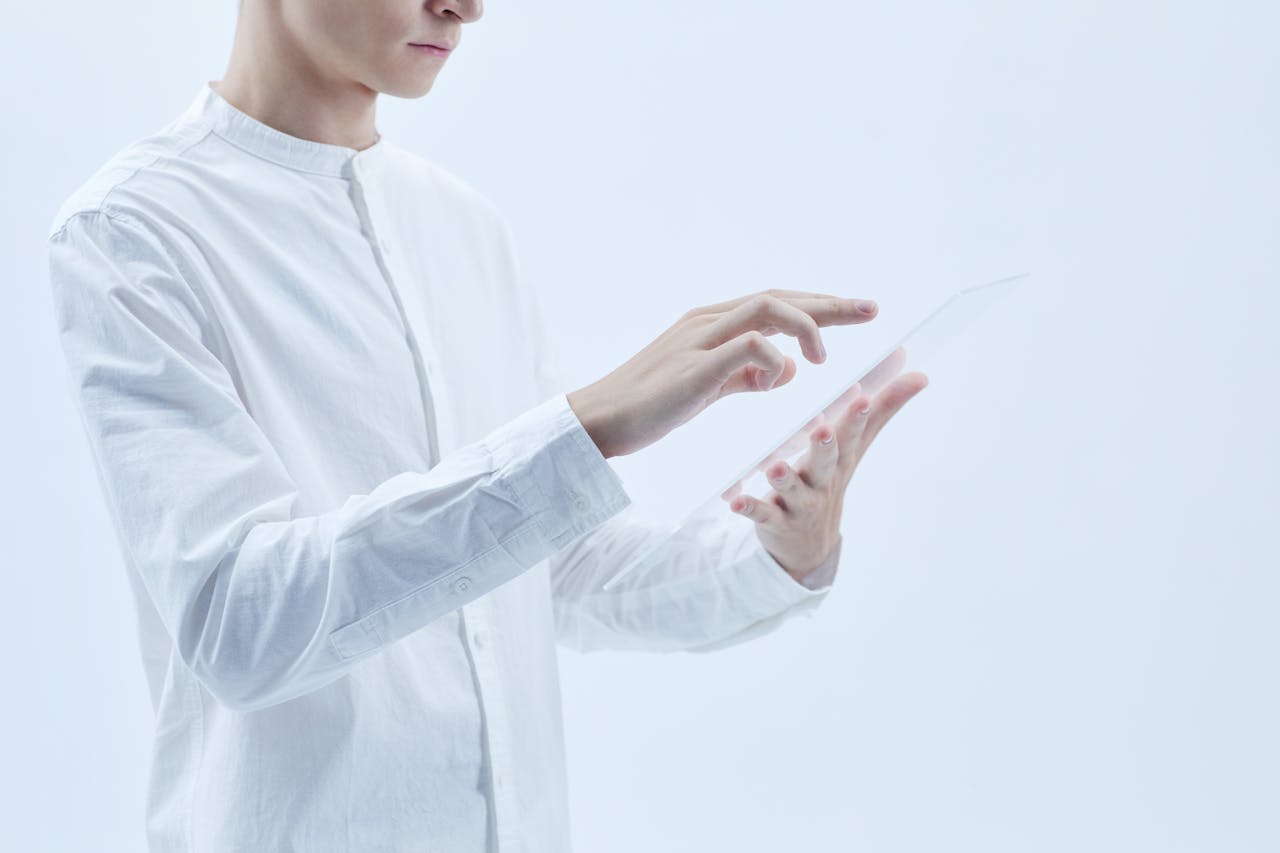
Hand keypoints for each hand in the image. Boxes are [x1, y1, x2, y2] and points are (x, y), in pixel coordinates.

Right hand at [567, 289, 879, 457]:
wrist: (602, 420)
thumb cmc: (651, 405)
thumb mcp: (711, 388)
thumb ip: (749, 376)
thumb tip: (790, 368)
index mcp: (713, 323)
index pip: (776, 302)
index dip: (819, 305)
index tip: (858, 312)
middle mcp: (709, 321)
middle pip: (780, 296)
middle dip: (829, 304)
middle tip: (871, 311)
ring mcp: (700, 339)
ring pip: (767, 308)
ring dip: (805, 325)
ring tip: (824, 356)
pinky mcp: (695, 367)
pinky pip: (747, 346)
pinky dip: (772, 358)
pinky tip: (777, 380)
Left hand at [728, 370, 929, 580]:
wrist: (808, 546)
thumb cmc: (831, 479)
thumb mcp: (856, 448)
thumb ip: (883, 410)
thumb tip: (921, 375)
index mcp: (839, 459)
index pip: (851, 435)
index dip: (856, 418)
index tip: (861, 397)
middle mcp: (821, 480)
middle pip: (825, 462)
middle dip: (825, 445)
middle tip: (821, 429)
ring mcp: (799, 503)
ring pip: (791, 489)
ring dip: (784, 478)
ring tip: (776, 467)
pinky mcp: (774, 521)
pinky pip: (761, 514)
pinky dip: (749, 508)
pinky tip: (735, 503)